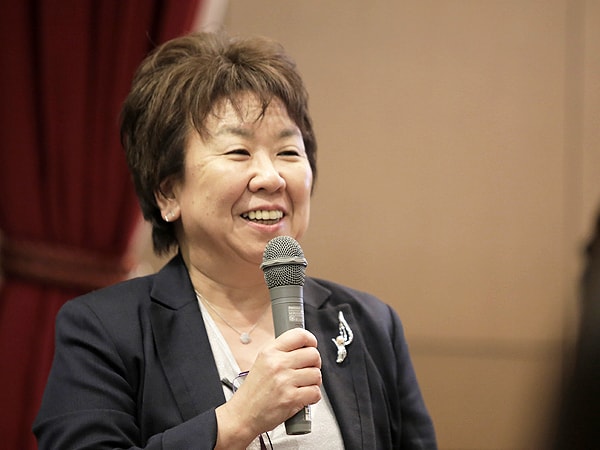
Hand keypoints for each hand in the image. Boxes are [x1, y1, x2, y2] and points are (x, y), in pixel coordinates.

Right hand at [214, 328, 321, 448]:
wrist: (243, 415)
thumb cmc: (253, 392)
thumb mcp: (262, 362)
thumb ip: (281, 352)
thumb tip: (302, 346)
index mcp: (270, 352)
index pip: (299, 335)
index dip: (311, 340)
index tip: (312, 345)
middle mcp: (278, 364)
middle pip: (313, 354)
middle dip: (314, 363)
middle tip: (308, 369)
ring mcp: (285, 381)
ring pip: (317, 374)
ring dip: (313, 381)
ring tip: (303, 385)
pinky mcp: (292, 399)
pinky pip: (316, 392)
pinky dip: (312, 396)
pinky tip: (303, 396)